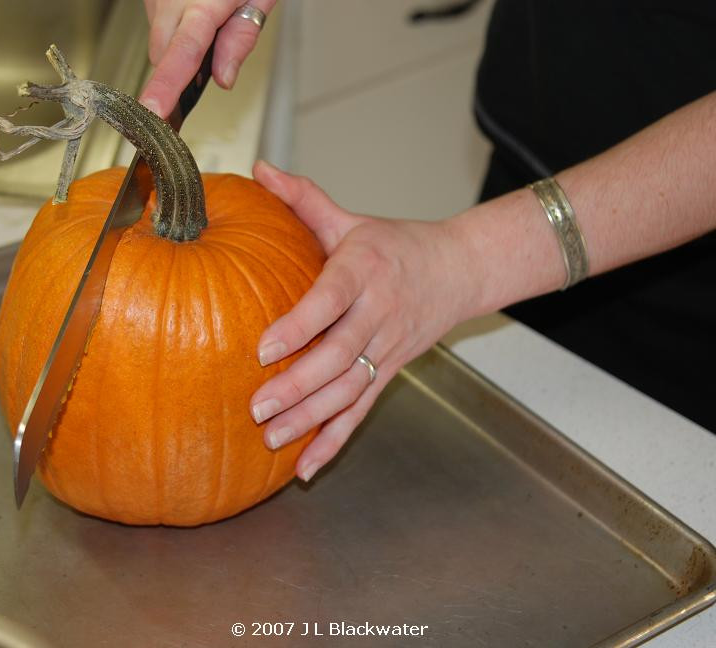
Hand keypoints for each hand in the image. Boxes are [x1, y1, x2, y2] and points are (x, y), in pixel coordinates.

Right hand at [139, 0, 275, 116]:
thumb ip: (241, 36)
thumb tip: (225, 77)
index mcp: (205, 4)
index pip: (182, 54)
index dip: (166, 86)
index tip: (153, 110)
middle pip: (163, 54)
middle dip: (180, 67)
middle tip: (211, 60)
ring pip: (158, 38)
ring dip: (178, 43)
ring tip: (210, 19)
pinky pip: (157, 18)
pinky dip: (174, 24)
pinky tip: (195, 10)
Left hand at [249, 161, 479, 480]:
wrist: (458, 271)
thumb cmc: (394, 245)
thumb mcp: (351, 220)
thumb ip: (304, 199)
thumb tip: (259, 170)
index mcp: (364, 272)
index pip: (330, 301)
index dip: (300, 325)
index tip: (264, 347)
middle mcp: (378, 314)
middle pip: (339, 357)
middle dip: (298, 386)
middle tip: (257, 407)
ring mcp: (386, 349)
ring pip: (349, 392)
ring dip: (311, 419)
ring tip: (272, 438)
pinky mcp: (389, 373)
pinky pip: (361, 412)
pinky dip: (335, 441)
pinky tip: (307, 468)